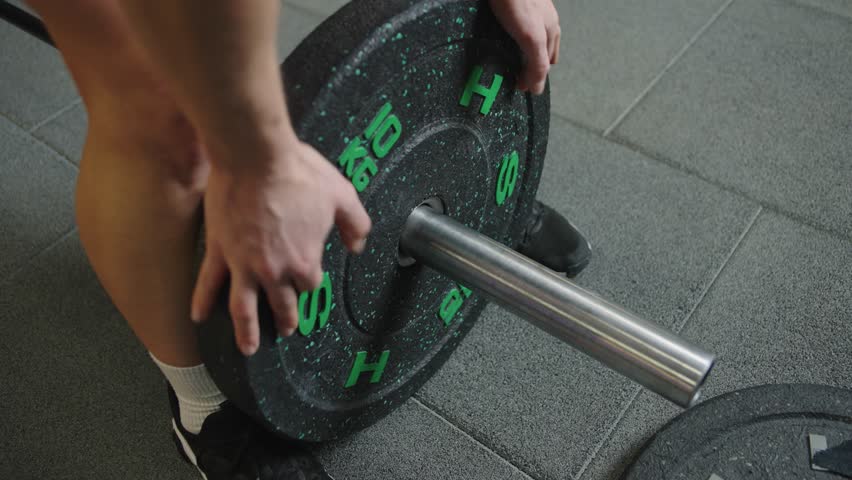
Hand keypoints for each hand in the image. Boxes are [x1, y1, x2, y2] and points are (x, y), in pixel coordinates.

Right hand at [191, 138, 371, 355]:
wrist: (256, 156)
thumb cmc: (299, 173)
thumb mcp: (342, 196)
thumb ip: (355, 224)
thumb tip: (357, 245)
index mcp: (304, 261)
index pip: (310, 284)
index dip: (310, 281)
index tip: (307, 277)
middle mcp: (274, 271)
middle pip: (282, 304)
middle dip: (286, 318)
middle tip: (285, 330)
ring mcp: (243, 264)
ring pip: (244, 308)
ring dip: (246, 332)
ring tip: (248, 348)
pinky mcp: (219, 250)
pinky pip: (208, 283)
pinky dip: (202, 302)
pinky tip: (198, 317)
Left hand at [489, 0, 560, 93]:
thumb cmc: (516, 1)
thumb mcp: (531, 37)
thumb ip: (537, 63)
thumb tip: (537, 88)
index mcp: (551, 29)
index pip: (547, 63)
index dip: (536, 77)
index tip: (521, 87)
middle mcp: (544, 19)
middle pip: (541, 50)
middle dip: (530, 65)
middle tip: (516, 77)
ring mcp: (531, 11)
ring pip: (529, 37)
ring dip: (521, 51)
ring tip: (509, 61)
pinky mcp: (514, 6)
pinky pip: (514, 26)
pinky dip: (510, 37)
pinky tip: (502, 38)